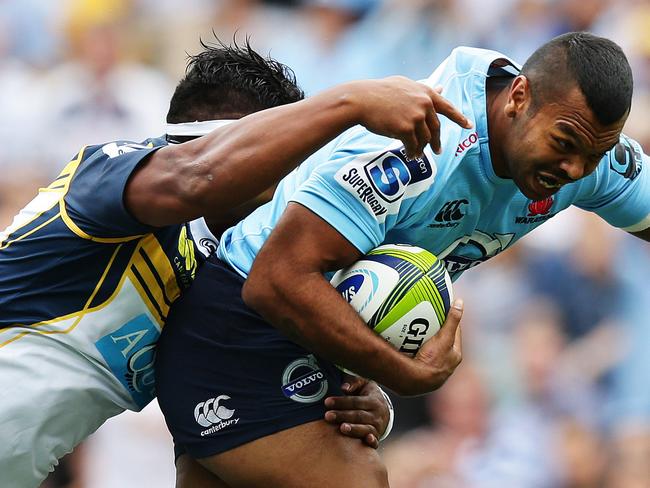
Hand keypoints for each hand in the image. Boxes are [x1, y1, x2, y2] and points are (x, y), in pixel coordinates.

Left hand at [323, 374, 389, 448]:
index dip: (341, 402)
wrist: (384, 409)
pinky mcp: (377, 437)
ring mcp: (378, 426)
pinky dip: (371, 442)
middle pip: (358, 415)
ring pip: (366, 428)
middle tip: (327, 416)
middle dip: (342, 416)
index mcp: (373, 400)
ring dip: (354, 429)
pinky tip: (366, 440)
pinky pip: (375, 441)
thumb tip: (344, 387)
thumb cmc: (367, 394)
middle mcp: (377, 414)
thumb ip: (354, 383)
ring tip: (341, 428)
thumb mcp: (363, 384)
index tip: (327, 402)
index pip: (355, 401)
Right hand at [347, 77, 472, 159]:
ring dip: (421, 149)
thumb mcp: (404, 85)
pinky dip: (412, 152)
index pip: (447, 107)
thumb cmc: (379, 92)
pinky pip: (413, 145)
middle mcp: (424, 104)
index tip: (469, 125)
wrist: (361, 100)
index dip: (459, 117)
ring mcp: (416, 116)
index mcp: (425, 92)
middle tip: (437, 151)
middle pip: (435, 128)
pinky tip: (409, 155)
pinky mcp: (405, 129)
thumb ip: (423, 88)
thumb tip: (441, 87)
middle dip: (436, 141)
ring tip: (416, 155)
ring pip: (424, 139)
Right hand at [411, 298, 463, 393]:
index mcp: (455, 356)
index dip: (450, 320)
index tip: (442, 310)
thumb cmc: (432, 360)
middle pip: (442, 342)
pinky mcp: (421, 374)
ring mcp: (433, 370)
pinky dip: (415, 350)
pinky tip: (405, 345)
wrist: (416, 382)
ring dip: (424, 341)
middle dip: (436, 331)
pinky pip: (419, 357)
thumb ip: (452, 321)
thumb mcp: (444, 337)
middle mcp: (446, 365)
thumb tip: (460, 302)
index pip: (455, 333)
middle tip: (426, 318)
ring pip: (430, 350)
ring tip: (414, 330)